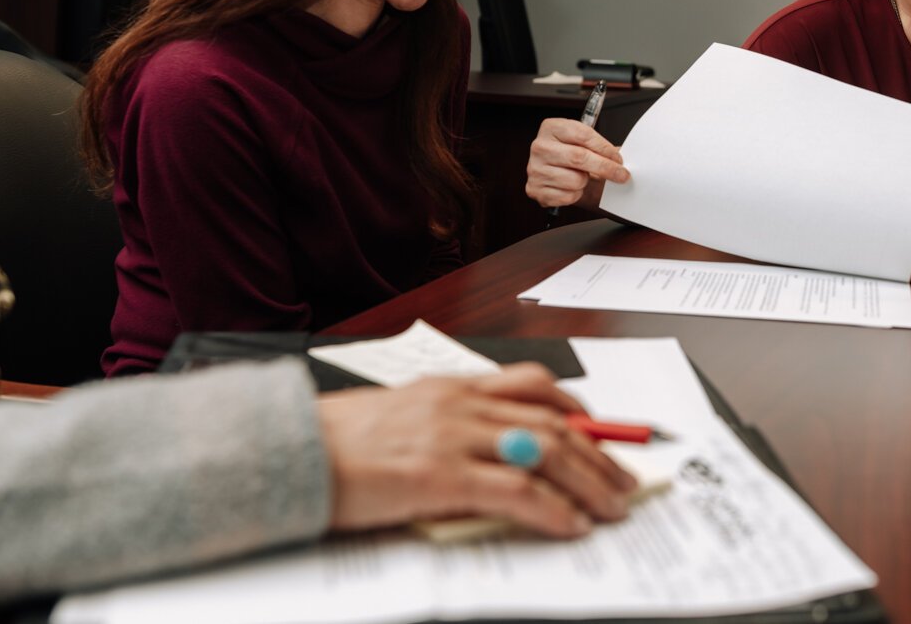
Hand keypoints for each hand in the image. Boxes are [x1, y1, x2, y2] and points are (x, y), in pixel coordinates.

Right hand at [316, 363, 637, 536]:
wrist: (286, 450)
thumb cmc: (334, 442)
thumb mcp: (401, 417)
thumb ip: (447, 425)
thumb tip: (490, 453)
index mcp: (451, 387)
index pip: (534, 386)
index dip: (579, 410)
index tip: (604, 432)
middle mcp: (460, 404)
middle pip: (554, 421)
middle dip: (599, 453)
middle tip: (625, 479)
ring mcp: (452, 438)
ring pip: (546, 451)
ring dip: (589, 481)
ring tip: (612, 506)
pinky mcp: (440, 476)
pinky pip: (515, 491)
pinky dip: (552, 509)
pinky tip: (571, 525)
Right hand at [525, 118, 629, 210]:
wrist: (555, 171)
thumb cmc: (572, 154)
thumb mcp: (584, 142)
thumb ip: (600, 146)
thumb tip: (621, 160)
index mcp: (551, 128)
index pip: (583, 135)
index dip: (605, 148)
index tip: (618, 159)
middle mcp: (540, 146)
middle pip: (579, 157)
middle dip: (606, 168)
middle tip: (621, 174)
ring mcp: (535, 169)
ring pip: (575, 180)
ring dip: (585, 181)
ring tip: (581, 176)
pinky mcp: (536, 189)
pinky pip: (568, 196)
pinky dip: (576, 194)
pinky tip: (571, 186)